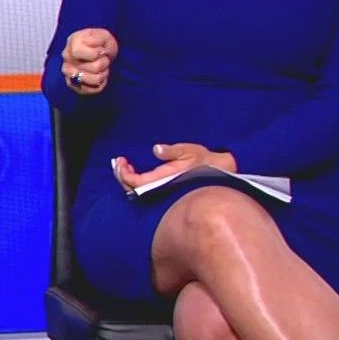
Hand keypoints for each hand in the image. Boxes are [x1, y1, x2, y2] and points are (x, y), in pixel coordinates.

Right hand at [61, 28, 118, 93]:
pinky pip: (93, 90)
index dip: (96, 53)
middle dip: (104, 63)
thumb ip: (98, 39)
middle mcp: (67, 59)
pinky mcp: (74, 86)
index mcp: (72, 43)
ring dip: (103, 74)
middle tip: (103, 59)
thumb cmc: (99, 43)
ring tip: (101, 68)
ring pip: (95, 79)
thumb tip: (97, 51)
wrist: (97, 51)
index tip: (100, 50)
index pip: (81, 53)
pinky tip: (98, 76)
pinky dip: (100, 84)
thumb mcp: (102, 35)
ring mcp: (69, 73)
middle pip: (94, 67)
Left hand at [113, 142, 236, 192]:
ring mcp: (162, 190)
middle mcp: (160, 188)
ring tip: (122, 164)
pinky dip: (134, 179)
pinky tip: (133, 170)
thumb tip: (156, 148)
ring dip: (126, 177)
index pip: (136, 182)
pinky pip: (144, 188)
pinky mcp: (165, 189)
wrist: (220, 172)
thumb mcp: (190, 151)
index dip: (124, 173)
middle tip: (118, 161)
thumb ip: (172, 151)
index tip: (121, 160)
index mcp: (163, 180)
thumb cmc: (205, 161)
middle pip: (132, 188)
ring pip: (137, 190)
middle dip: (121, 175)